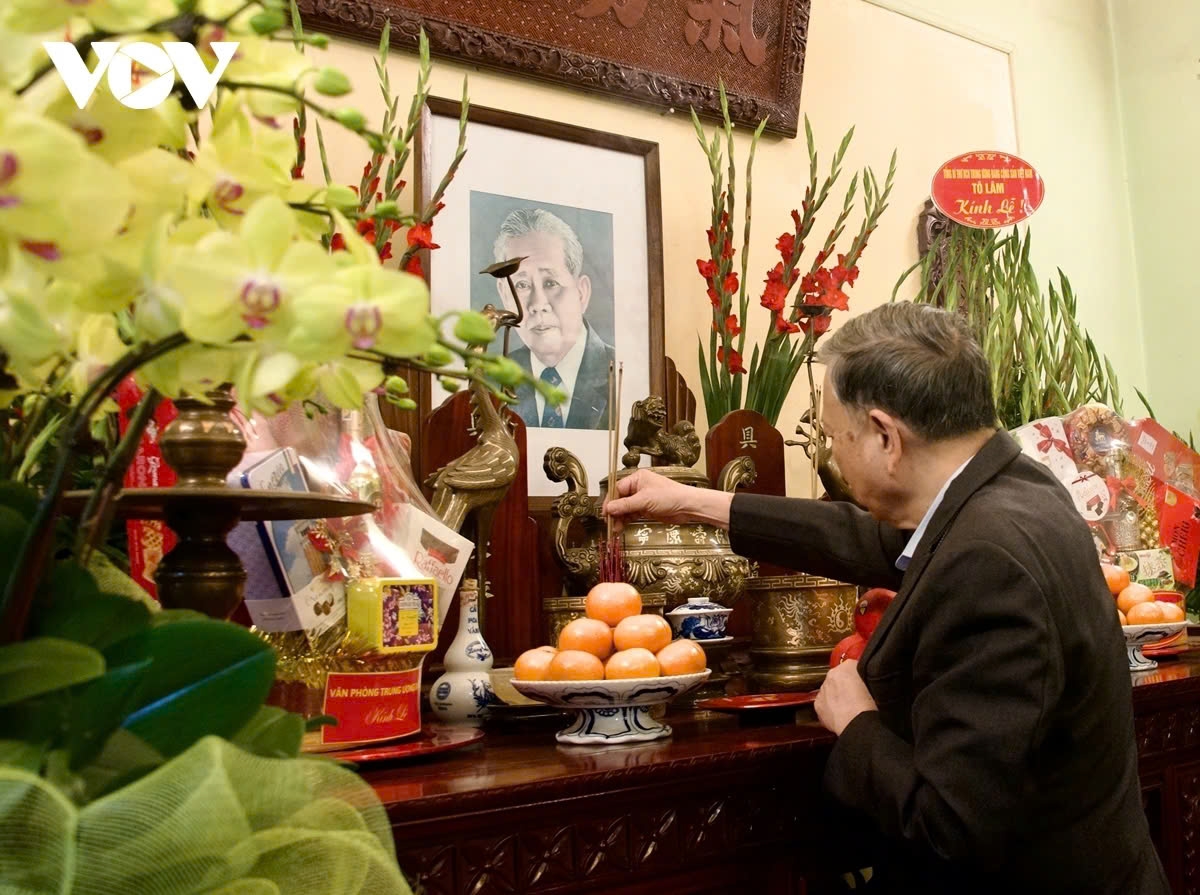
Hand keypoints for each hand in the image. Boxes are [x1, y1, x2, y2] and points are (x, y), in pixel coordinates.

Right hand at [602, 469, 729, 530]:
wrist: (687, 507)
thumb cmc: (668, 497)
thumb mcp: (644, 500)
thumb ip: (625, 505)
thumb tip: (608, 509)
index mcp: (637, 479)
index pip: (618, 489)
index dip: (610, 501)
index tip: (605, 513)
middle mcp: (638, 487)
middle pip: (620, 499)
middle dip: (614, 511)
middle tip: (609, 522)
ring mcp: (642, 499)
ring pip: (625, 508)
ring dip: (619, 518)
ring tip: (615, 528)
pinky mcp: (646, 509)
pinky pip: (632, 514)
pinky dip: (626, 520)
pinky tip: (621, 527)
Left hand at [814, 660, 876, 735]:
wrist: (857, 722)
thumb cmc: (870, 705)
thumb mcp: (875, 683)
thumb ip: (868, 675)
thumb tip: (868, 676)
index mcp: (848, 666)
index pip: (852, 666)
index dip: (858, 676)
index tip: (862, 684)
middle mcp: (833, 675)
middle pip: (839, 678)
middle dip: (845, 686)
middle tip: (857, 697)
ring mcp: (823, 689)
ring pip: (830, 691)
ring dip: (837, 697)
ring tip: (849, 708)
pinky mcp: (818, 704)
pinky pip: (823, 704)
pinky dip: (830, 708)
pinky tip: (841, 715)